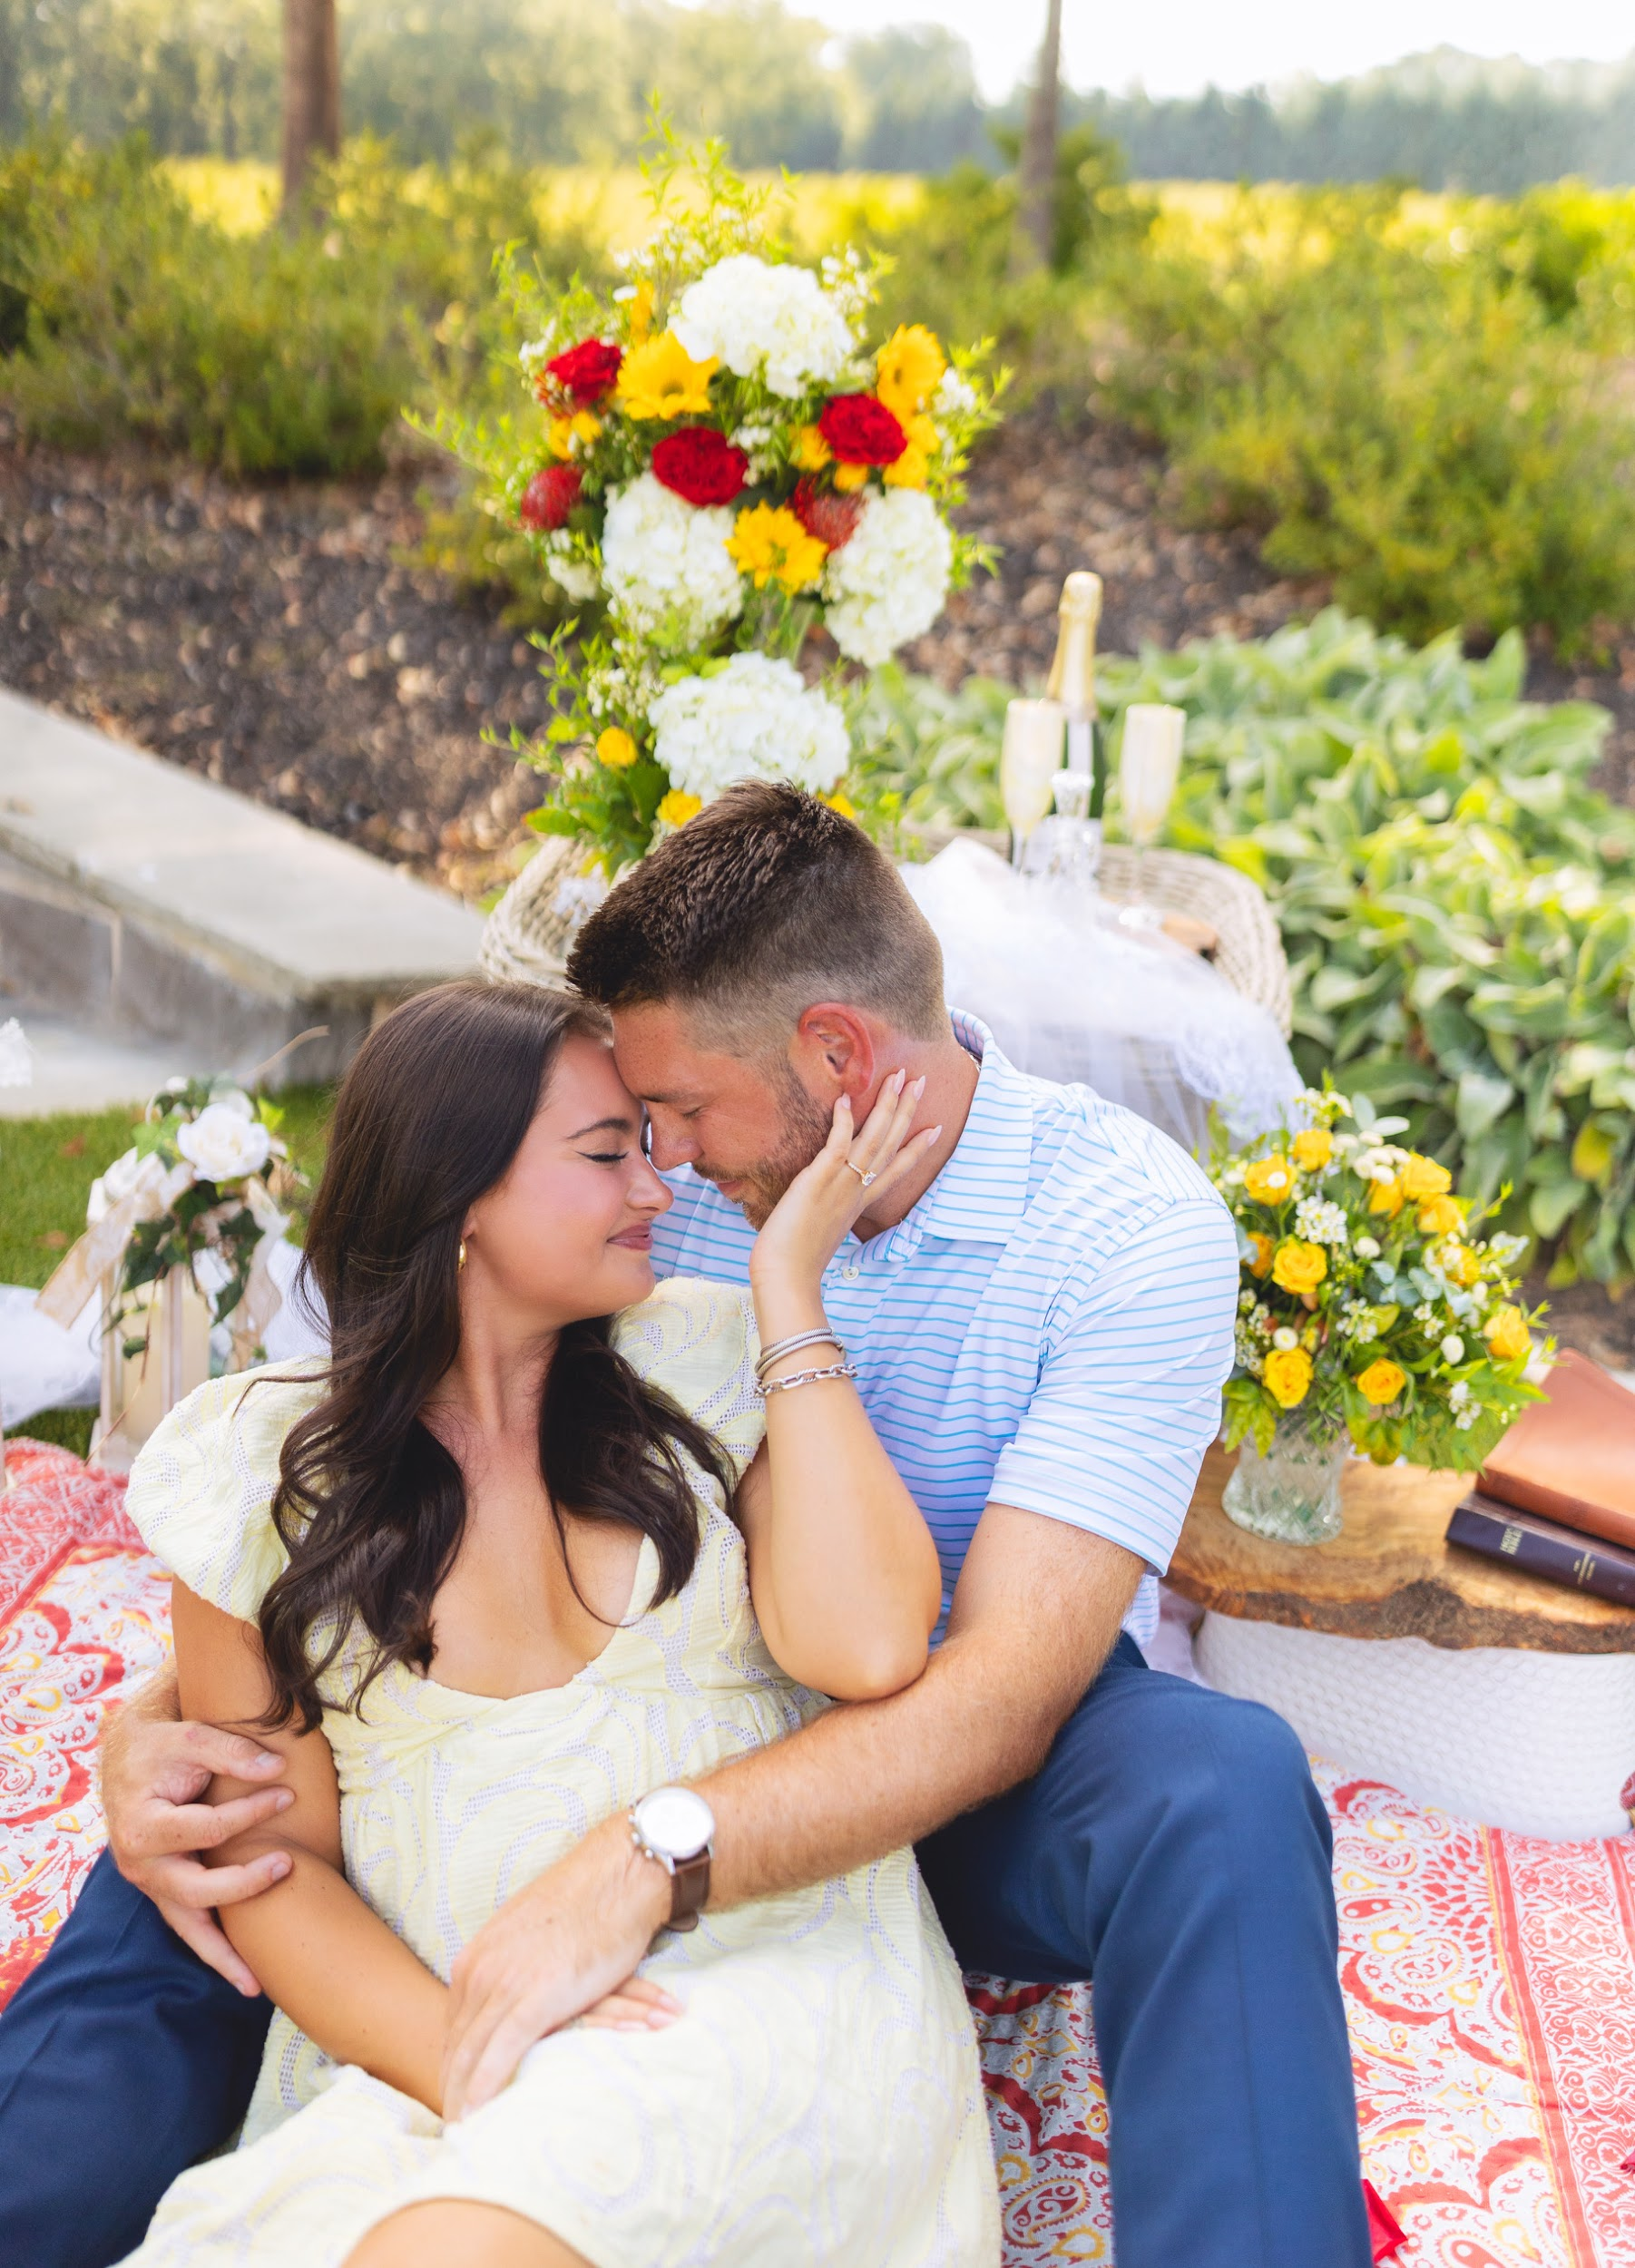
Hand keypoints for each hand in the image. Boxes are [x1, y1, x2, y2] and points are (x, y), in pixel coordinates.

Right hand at [99, 1678, 293, 1995]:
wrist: (127, 1755)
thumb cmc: (162, 1746)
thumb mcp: (191, 1736)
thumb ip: (232, 1752)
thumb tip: (277, 1771)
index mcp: (142, 1827)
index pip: (208, 1830)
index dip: (251, 1813)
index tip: (289, 1794)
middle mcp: (140, 1865)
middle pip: (195, 1892)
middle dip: (244, 1885)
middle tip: (287, 1866)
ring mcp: (151, 1883)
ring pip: (187, 1928)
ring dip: (222, 1957)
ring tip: (256, 1987)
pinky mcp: (163, 1890)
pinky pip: (188, 1926)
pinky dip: (214, 1949)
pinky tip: (243, 1972)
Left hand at [441, 1814, 670, 2120]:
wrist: (618, 1875)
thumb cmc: (586, 1905)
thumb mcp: (532, 1938)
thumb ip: (512, 1970)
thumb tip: (512, 1999)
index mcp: (476, 1957)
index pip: (455, 2026)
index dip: (453, 2065)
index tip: (454, 2095)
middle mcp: (481, 1970)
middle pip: (456, 2046)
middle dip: (451, 2089)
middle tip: (453, 2127)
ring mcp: (505, 1983)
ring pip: (471, 2056)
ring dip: (463, 2099)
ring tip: (463, 2134)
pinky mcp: (534, 1996)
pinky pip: (499, 2054)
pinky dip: (486, 2089)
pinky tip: (481, 2116)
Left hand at [750, 1070, 938, 1303]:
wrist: (787, 1277)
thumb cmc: (797, 1261)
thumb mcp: (822, 1231)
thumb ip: (830, 1212)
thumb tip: (822, 1205)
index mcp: (860, 1203)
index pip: (896, 1170)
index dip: (916, 1148)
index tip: (935, 1129)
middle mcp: (857, 1190)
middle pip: (890, 1144)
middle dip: (906, 1110)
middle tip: (920, 1081)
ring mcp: (841, 1184)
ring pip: (873, 1139)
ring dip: (887, 1105)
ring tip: (898, 1077)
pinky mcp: (818, 1180)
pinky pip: (837, 1145)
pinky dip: (844, 1121)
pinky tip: (846, 1098)